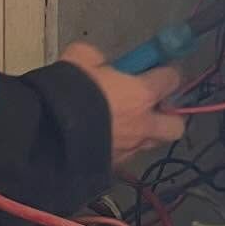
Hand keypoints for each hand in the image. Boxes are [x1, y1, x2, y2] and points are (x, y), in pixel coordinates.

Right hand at [60, 42, 185, 164]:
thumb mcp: (79, 58)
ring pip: (152, 144)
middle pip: (176, 125)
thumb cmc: (69, 92)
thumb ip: (96, 58)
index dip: (166, 73)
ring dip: (146, 133)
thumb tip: (99, 63)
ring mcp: (130, 150)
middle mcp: (143, 125)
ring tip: (126, 124)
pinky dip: (122, 147)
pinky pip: (127, 156)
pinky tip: (104, 139)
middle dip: (169, 116)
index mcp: (141, 94)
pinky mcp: (113, 167)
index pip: (172, 80)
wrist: (48, 134)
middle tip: (150, 106)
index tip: (157, 70)